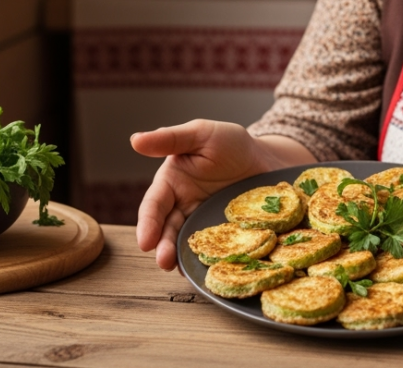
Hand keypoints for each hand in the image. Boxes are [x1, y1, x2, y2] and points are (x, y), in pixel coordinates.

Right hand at [131, 120, 312, 270]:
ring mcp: (202, 222)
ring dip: (180, 257)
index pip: (154, 205)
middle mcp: (182, 206)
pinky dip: (207, 259)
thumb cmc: (231, 143)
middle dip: (162, 246)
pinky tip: (208, 269)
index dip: (148, 223)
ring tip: (179, 269)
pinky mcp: (222, 234)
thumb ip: (170, 139)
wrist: (268, 160)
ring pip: (186, 243)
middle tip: (163, 261)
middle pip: (167, 229)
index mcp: (171, 183)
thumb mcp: (201, 134)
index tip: (145, 242)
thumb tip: (135, 140)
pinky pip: (213, 249)